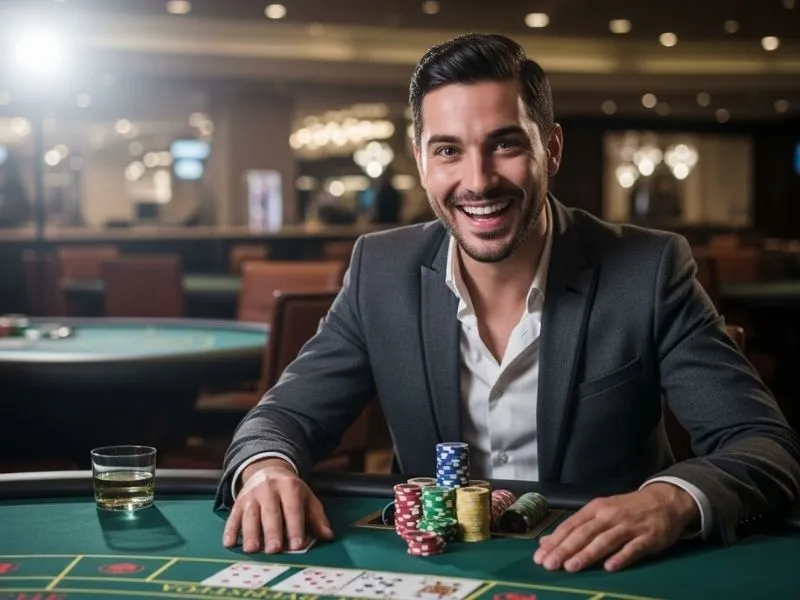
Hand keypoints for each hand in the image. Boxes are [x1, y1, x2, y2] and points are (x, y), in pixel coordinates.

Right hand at [222, 458, 333, 553]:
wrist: (267, 470)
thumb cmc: (291, 491)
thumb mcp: (307, 498)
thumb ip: (317, 518)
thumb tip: (328, 536)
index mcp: (290, 487)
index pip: (293, 509)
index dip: (295, 527)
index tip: (297, 545)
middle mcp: (269, 489)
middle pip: (270, 512)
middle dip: (272, 532)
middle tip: (274, 550)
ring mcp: (252, 495)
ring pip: (250, 514)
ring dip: (250, 532)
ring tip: (252, 550)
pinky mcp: (238, 502)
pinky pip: (233, 516)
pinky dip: (230, 530)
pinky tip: (229, 543)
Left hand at [533, 483, 697, 572]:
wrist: (664, 500)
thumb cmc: (627, 509)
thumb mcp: (601, 511)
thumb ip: (577, 527)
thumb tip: (548, 541)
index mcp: (595, 509)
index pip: (571, 525)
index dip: (555, 541)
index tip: (540, 555)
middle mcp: (609, 516)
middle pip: (584, 534)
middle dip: (565, 549)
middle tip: (549, 564)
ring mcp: (629, 526)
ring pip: (604, 541)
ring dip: (587, 554)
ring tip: (571, 567)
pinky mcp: (647, 538)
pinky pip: (632, 549)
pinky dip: (621, 558)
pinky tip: (609, 568)